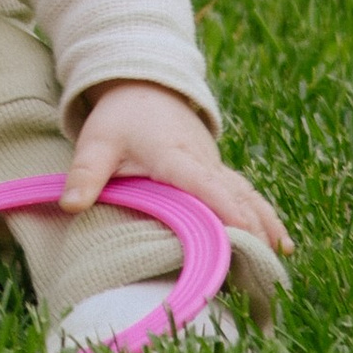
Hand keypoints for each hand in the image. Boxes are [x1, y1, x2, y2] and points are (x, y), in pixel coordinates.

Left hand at [63, 80, 290, 266]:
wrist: (144, 86)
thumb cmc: (120, 118)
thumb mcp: (96, 143)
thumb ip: (85, 173)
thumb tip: (71, 205)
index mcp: (173, 156)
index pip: (203, 184)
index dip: (223, 208)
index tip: (244, 233)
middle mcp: (202, 161)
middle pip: (234, 195)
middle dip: (253, 227)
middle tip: (268, 266)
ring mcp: (214, 165)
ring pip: (246, 195)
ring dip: (266, 223)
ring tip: (282, 256)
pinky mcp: (217, 169)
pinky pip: (245, 193)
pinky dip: (264, 215)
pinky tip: (280, 241)